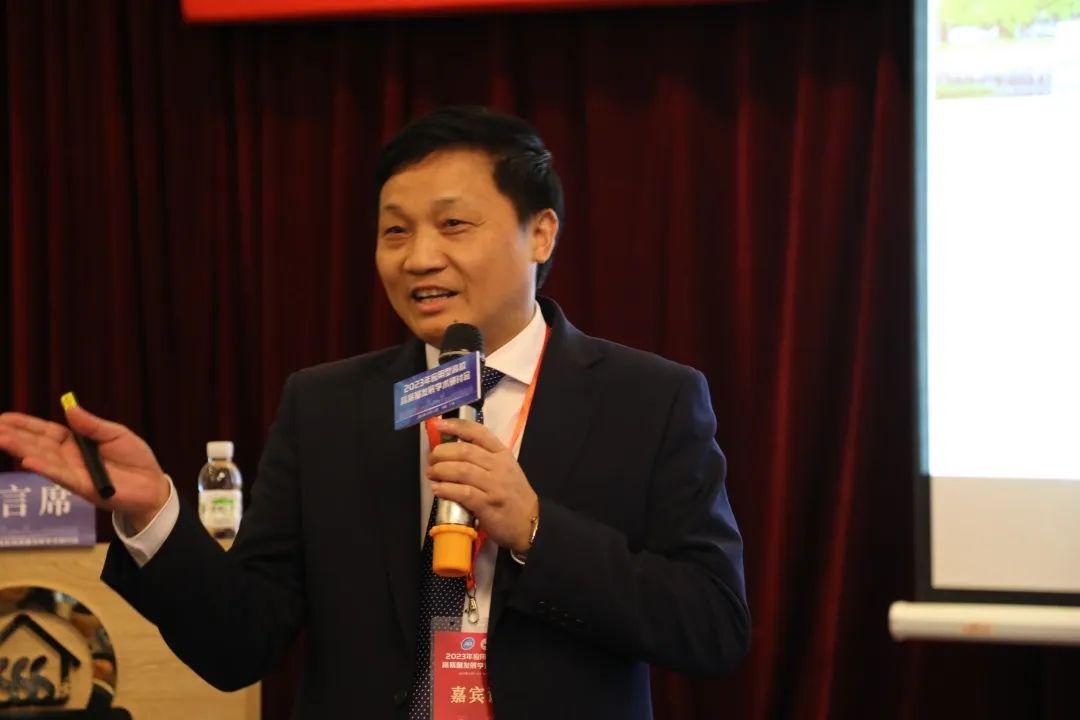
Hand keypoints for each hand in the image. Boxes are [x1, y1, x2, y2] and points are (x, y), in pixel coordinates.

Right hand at [0, 400, 169, 531]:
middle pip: (37, 444)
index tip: (3, 418)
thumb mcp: (115, 434)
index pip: (45, 431)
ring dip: (21, 449)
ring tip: (1, 439)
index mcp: (76, 441)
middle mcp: (69, 457)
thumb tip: (69, 406)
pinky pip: (61, 476)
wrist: (152, 486)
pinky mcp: (83, 486)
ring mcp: (73, 472)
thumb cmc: (134, 458)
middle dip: (14, 435)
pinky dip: (45, 468)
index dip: (24, 424)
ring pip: (43, 459)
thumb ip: (91, 424)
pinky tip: (27, 461)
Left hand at [428, 418, 538, 551]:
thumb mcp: (505, 469)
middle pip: (465, 451)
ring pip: (462, 470)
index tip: (439, 425)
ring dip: (441, 470)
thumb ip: (484, 458)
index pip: (478, 432)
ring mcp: (494, 486)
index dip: (456, 426)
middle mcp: (499, 466)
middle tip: (431, 459)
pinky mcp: (488, 505)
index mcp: (502, 454)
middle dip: (442, 453)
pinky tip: (437, 489)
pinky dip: (447, 489)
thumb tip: (452, 450)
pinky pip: (463, 492)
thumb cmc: (513, 494)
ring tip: (431, 473)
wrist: (530, 522)